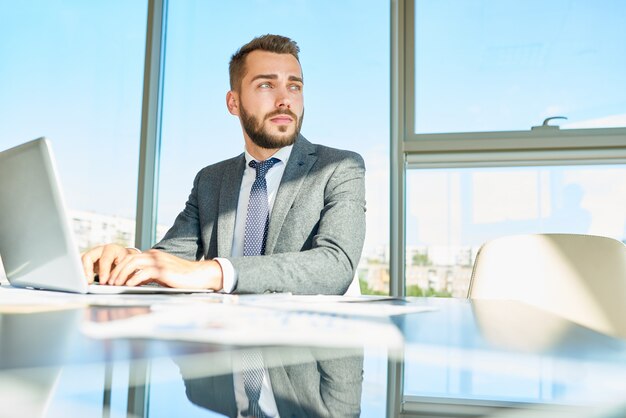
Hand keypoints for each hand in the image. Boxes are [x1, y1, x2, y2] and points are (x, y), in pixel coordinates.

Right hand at [81, 244, 137, 283]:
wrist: (125, 259)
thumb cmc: (127, 263)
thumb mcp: (127, 267)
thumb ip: (120, 273)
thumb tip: (112, 283)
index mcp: (112, 249)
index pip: (105, 259)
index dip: (103, 271)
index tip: (103, 282)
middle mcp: (100, 249)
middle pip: (88, 256)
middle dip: (87, 270)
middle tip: (88, 282)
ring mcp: (92, 254)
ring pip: (80, 260)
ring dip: (80, 271)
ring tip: (82, 282)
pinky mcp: (87, 260)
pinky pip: (79, 264)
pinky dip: (79, 271)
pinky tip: (80, 280)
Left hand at [104, 249, 222, 289]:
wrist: (199, 275)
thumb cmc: (181, 277)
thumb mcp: (162, 274)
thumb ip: (148, 274)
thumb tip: (133, 281)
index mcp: (153, 255)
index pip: (130, 257)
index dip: (119, 267)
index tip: (112, 278)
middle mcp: (154, 255)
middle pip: (128, 258)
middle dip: (116, 270)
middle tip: (109, 282)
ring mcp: (159, 262)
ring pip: (133, 263)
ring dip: (122, 274)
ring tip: (115, 284)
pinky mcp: (163, 270)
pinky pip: (144, 272)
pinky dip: (134, 279)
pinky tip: (129, 285)